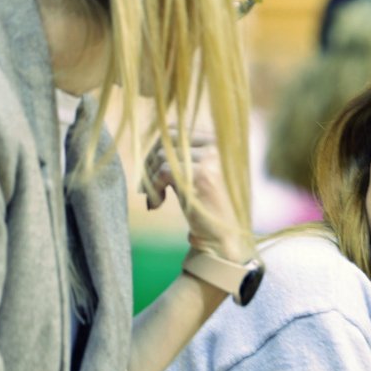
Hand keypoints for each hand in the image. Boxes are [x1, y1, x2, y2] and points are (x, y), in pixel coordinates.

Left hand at [139, 132, 253, 262]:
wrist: (224, 240)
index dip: (157, 149)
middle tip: (146, 187)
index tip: (152, 172)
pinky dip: (154, 188)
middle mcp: (219, 145)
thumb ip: (184, 156)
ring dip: (151, 178)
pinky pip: (164, 172)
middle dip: (150, 162)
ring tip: (154, 198)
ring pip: (163, 156)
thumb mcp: (198, 175)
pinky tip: (157, 205)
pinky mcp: (204, 176)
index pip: (175, 129)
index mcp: (220, 141)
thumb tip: (149, 144)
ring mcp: (212, 159)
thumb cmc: (208, 209)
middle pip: (167, 139)